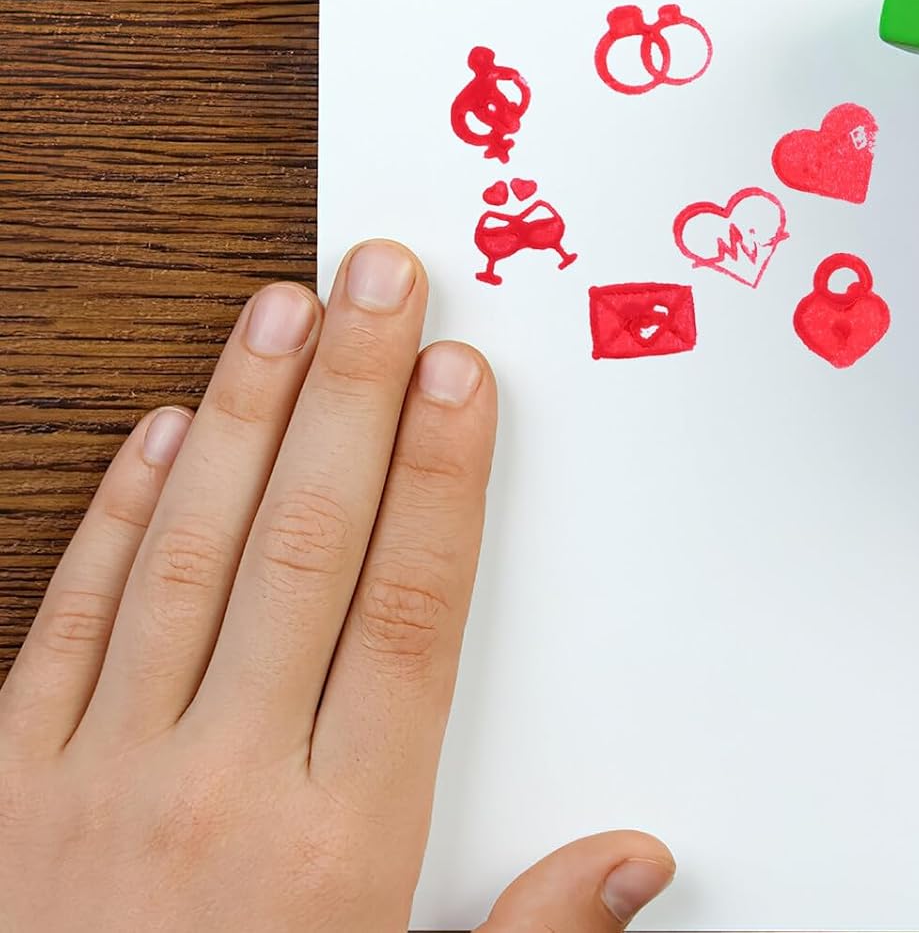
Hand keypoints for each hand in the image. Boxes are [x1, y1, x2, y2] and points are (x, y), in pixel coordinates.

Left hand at [0, 240, 673, 930]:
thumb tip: (638, 858)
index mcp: (338, 847)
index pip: (410, 610)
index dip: (442, 476)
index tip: (461, 373)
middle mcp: (223, 787)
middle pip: (307, 545)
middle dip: (350, 393)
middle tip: (376, 276)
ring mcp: (100, 782)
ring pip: (186, 556)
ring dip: (236, 419)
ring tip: (276, 310)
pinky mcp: (6, 794)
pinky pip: (60, 628)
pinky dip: (108, 522)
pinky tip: (149, 435)